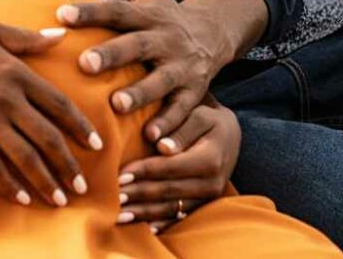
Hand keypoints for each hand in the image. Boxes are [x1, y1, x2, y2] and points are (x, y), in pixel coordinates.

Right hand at [0, 19, 103, 207]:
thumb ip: (26, 38)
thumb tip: (59, 35)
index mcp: (17, 72)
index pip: (59, 104)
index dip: (80, 127)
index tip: (96, 144)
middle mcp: (7, 99)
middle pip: (48, 137)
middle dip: (68, 164)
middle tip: (82, 184)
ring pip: (26, 157)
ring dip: (46, 181)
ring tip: (60, 199)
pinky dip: (10, 185)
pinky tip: (23, 198)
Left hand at [57, 0, 222, 141]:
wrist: (212, 33)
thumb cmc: (159, 15)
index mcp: (146, 13)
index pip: (115, 10)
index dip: (90, 11)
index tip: (61, 14)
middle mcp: (165, 39)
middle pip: (136, 45)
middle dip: (112, 55)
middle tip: (84, 64)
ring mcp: (181, 67)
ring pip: (160, 81)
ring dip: (140, 94)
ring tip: (116, 105)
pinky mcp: (194, 92)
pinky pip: (183, 111)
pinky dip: (171, 127)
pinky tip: (154, 140)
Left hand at [116, 95, 239, 230]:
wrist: (229, 134)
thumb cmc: (208, 118)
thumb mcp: (199, 115)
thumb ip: (181, 128)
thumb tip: (161, 146)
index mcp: (210, 158)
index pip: (170, 167)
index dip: (144, 172)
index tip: (120, 175)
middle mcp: (212, 183)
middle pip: (168, 191)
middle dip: (139, 195)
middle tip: (113, 198)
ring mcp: (209, 197)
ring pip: (172, 209)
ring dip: (144, 213)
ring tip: (119, 214)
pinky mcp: (203, 205)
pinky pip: (180, 217)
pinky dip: (160, 222)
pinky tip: (142, 226)